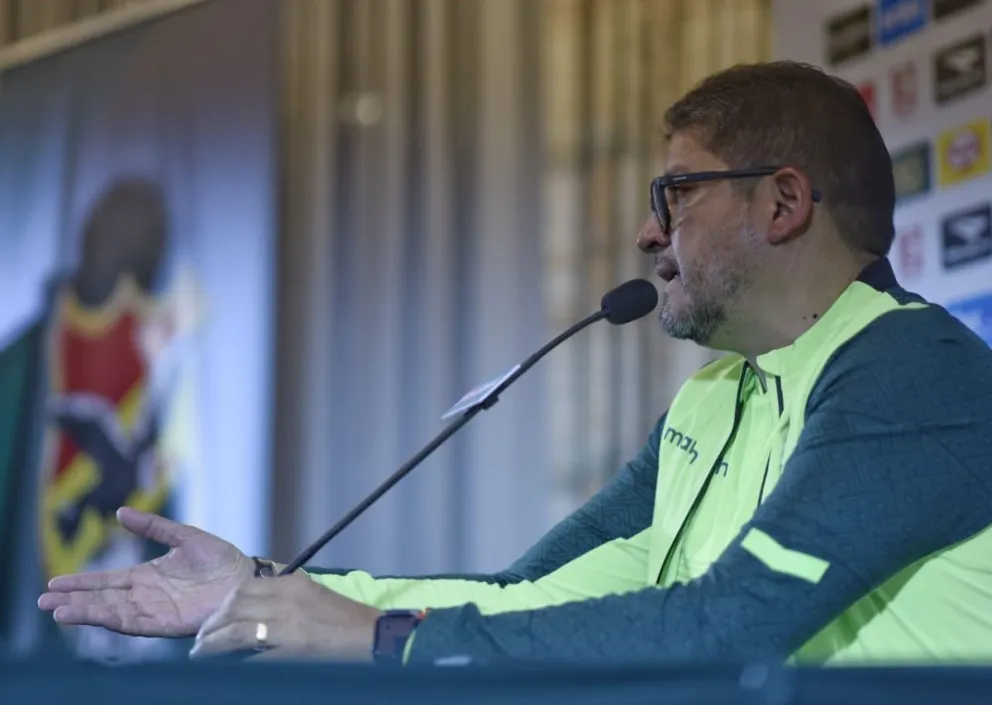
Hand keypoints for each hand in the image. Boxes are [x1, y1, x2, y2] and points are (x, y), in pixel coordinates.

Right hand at [37, 507, 252, 637]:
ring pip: (111, 612)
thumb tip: (121, 512)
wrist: (246, 579)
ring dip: (86, 612)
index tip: (54, 584)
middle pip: (102, 598)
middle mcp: (146, 595)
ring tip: (59, 611)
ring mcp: (154, 610)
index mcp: (147, 576)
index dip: (81, 583)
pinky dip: (110, 620)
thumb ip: (154, 526)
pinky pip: (132, 623)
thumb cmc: (221, 559)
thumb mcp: (185, 536)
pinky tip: (92, 616)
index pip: (107, 581)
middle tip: (45, 601)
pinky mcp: (165, 623)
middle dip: (74, 600)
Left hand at [189, 571, 380, 661]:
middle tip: (201, 639)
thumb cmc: (346, 621)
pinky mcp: (291, 651)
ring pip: (235, 630)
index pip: (244, 588)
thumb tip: (252, 609)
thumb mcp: (313, 596)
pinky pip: (251, 657)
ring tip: (201, 654)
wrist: (373, 638)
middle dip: (212, 623)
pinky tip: (223, 669)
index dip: (223, 605)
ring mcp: (288, 625)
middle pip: (234, 606)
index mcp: (293, 584)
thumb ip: (285, 597)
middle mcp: (287, 600)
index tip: (214, 619)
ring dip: (212, 643)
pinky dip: (233, 662)